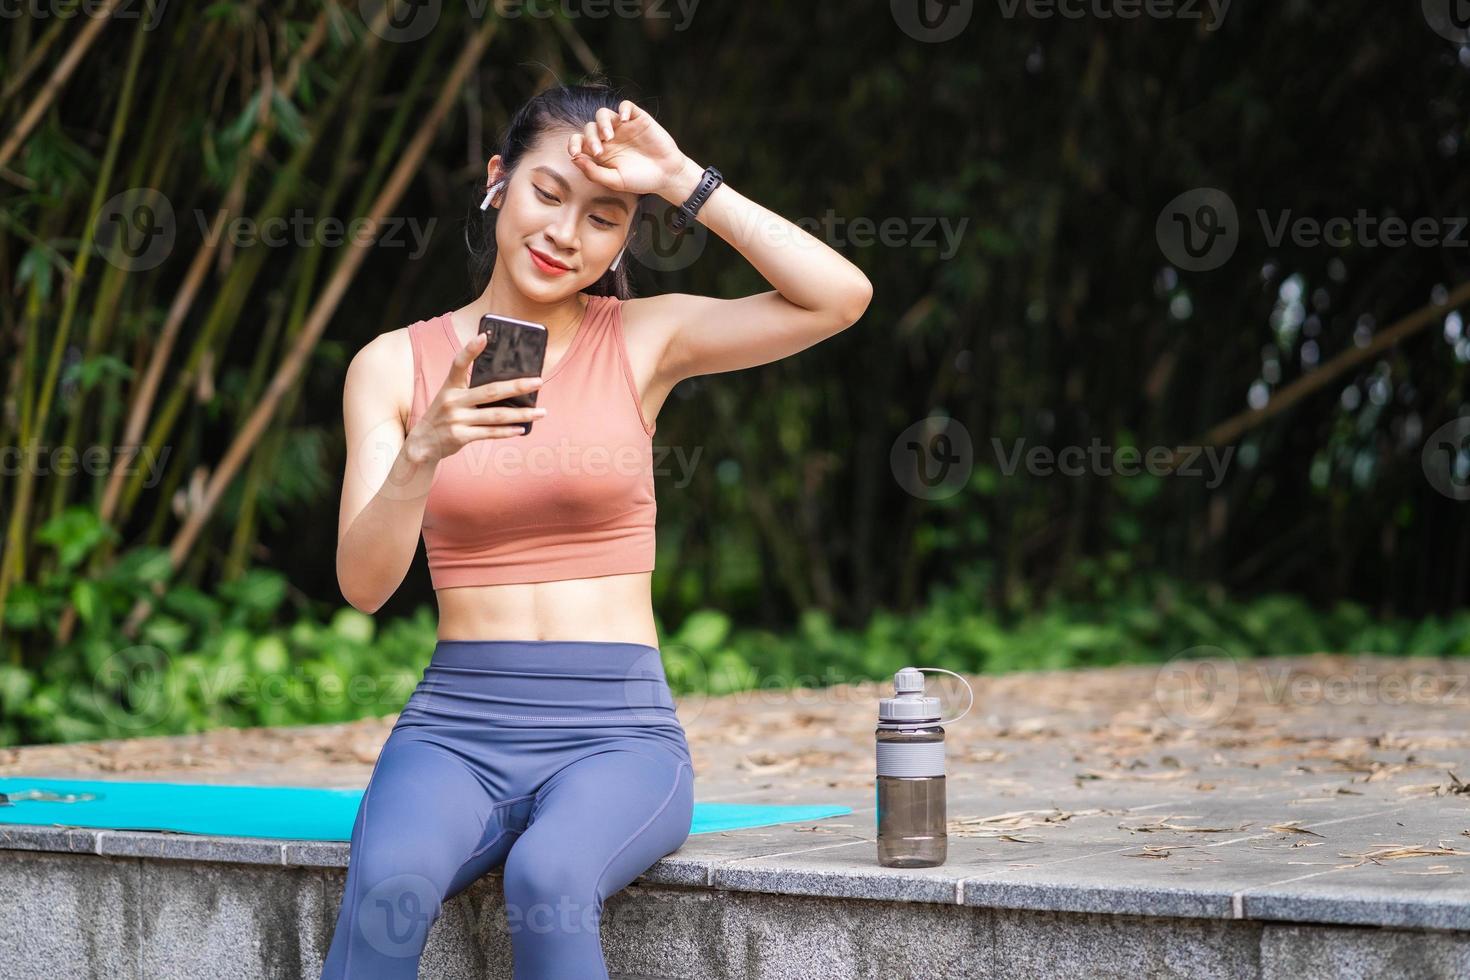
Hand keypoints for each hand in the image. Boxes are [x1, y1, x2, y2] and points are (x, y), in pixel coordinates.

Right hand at [406, 331, 545, 463]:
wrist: (422, 444)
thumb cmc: (443, 416)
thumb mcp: (450, 397)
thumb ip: (470, 390)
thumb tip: (506, 386)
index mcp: (450, 386)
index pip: (459, 363)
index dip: (471, 349)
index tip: (485, 335)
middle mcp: (452, 401)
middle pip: (491, 391)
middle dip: (517, 386)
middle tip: (539, 382)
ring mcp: (456, 420)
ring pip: (496, 415)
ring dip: (522, 414)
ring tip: (541, 412)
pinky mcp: (460, 437)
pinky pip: (490, 433)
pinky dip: (508, 431)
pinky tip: (522, 428)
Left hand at [568, 101, 690, 197]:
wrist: (667, 176)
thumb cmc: (641, 180)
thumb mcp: (615, 181)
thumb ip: (594, 172)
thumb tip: (574, 159)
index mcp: (600, 152)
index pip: (579, 141)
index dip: (573, 144)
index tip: (574, 153)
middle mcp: (609, 137)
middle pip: (590, 128)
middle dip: (590, 139)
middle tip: (600, 152)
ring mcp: (623, 127)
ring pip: (603, 114)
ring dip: (602, 123)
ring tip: (609, 137)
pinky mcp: (638, 119)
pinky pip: (626, 106)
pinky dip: (623, 109)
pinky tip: (624, 120)